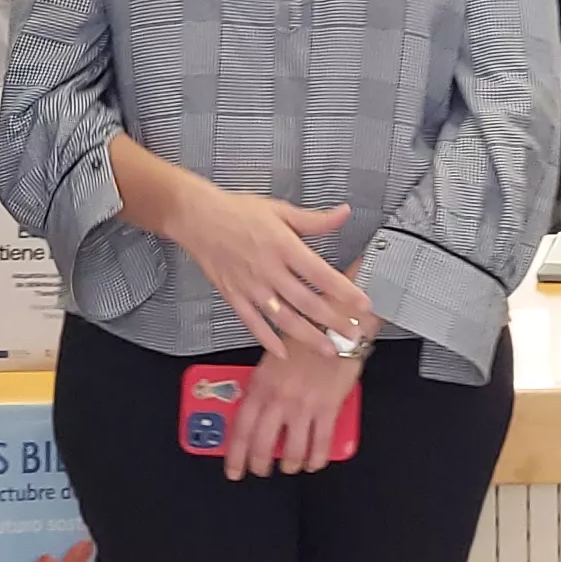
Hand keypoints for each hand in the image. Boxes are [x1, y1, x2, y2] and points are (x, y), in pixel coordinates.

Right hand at [154, 182, 375, 352]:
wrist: (197, 217)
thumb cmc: (238, 211)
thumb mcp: (280, 209)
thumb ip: (314, 220)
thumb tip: (344, 213)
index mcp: (284, 246)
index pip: (321, 274)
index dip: (344, 291)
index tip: (363, 304)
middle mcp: (269, 270)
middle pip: (307, 302)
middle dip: (333, 321)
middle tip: (353, 335)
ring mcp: (251, 287)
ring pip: (284, 318)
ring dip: (308, 336)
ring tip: (328, 349)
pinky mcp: (234, 296)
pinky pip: (253, 323)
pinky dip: (268, 339)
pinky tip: (282, 352)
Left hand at [226, 338, 365, 480]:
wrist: (334, 324)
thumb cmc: (303, 340)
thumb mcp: (271, 361)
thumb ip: (261, 388)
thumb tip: (254, 415)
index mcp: (260, 385)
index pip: (241, 428)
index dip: (235, 456)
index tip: (234, 470)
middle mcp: (278, 398)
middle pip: (262, 445)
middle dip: (260, 465)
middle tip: (261, 472)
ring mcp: (303, 405)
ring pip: (292, 451)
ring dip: (290, 464)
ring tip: (290, 466)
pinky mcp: (328, 408)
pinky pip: (320, 444)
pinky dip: (316, 459)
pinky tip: (314, 462)